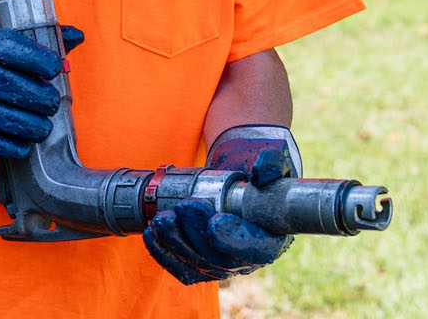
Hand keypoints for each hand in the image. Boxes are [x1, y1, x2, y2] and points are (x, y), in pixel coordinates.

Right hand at [0, 25, 82, 166]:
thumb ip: (37, 43)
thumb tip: (76, 35)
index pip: (1, 45)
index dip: (30, 56)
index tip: (54, 67)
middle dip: (29, 95)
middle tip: (52, 104)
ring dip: (19, 123)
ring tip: (42, 130)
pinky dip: (0, 144)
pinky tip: (22, 148)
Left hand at [142, 124, 296, 283]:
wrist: (240, 174)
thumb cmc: (259, 170)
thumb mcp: (275, 159)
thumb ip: (272, 162)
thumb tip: (260, 171)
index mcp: (273, 238)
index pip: (256, 249)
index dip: (234, 240)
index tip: (214, 221)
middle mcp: (249, 257)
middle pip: (220, 259)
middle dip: (196, 234)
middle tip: (184, 205)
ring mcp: (223, 263)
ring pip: (197, 264)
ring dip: (176, 242)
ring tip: (162, 217)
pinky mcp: (201, 263)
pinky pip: (181, 267)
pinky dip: (163, 253)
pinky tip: (152, 235)